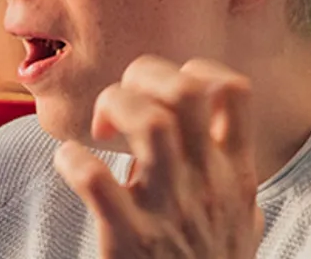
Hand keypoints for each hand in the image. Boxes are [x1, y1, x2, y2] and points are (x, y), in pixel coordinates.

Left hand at [54, 56, 262, 258]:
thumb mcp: (239, 220)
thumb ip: (231, 176)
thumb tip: (223, 132)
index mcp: (232, 174)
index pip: (233, 90)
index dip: (191, 69)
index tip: (161, 92)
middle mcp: (205, 184)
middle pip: (183, 90)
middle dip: (141, 77)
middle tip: (120, 107)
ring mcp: (170, 211)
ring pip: (148, 121)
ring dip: (112, 108)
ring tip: (101, 134)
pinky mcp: (129, 240)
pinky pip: (94, 178)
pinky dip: (72, 160)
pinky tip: (71, 165)